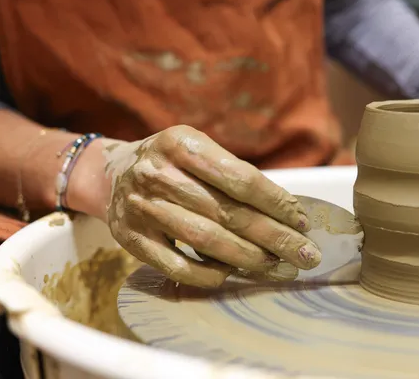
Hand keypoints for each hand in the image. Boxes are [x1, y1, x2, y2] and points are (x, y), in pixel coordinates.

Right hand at [99, 125, 320, 286]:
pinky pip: (176, 265)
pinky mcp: (130, 238)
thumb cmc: (172, 162)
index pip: (240, 178)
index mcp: (181, 143)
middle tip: (305, 254)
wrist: (112, 173)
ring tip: (278, 266)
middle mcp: (158, 173)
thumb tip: (285, 213)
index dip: (275, 202)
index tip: (301, 221)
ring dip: (248, 257)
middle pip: (228, 212)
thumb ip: (233, 174)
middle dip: (274, 236)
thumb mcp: (198, 149)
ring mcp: (141, 207)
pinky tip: (233, 274)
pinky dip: (208, 274)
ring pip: (205, 239)